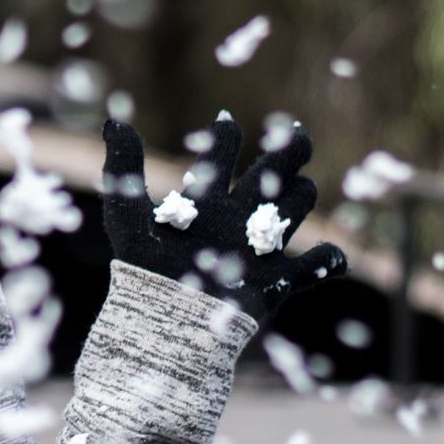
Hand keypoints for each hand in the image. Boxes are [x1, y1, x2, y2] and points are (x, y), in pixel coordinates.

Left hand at [99, 112, 347, 322]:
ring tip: (297, 188)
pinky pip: (320, 265)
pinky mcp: (279, 281)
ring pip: (299, 205)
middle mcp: (236, 217)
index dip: (226, 135)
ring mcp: (260, 247)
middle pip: (273, 172)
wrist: (163, 322)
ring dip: (302, 196)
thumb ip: (124, 167)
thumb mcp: (127, 213)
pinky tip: (326, 256)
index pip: (222, 154)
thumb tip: (114, 120)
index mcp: (204, 200)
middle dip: (288, 152)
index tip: (224, 124)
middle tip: (295, 134)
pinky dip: (330, 258)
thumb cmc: (142, 269)